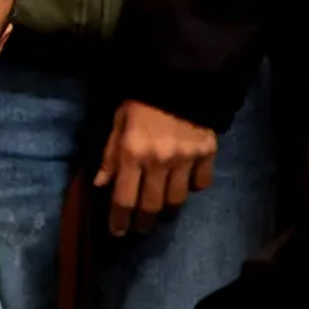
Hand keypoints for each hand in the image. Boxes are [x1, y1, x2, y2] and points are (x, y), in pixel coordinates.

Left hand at [93, 100, 216, 236]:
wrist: (183, 77)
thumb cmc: (142, 100)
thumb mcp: (118, 122)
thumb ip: (110, 154)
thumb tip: (100, 184)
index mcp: (132, 154)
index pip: (123, 199)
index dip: (119, 220)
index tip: (117, 231)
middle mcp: (159, 162)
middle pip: (151, 206)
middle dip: (143, 223)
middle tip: (139, 228)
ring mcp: (186, 159)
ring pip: (177, 200)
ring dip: (167, 212)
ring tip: (161, 215)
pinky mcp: (208, 153)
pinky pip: (201, 182)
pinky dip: (193, 189)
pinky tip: (186, 188)